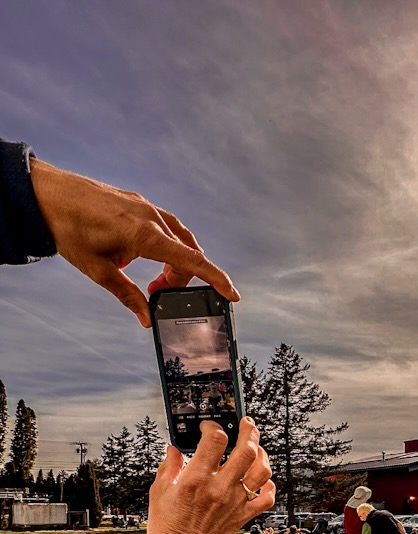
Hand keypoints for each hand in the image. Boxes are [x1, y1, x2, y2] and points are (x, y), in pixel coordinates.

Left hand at [29, 158, 239, 327]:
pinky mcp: (138, 203)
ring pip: (179, 239)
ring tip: (153, 278)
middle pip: (187, 254)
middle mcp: (152, 218)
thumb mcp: (98, 271)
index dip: (216, 279)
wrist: (46, 194)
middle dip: (181, 279)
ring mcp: (146, 207)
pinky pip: (165, 226)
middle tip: (157, 294)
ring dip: (174, 263)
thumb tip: (146, 318)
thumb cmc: (69, 229)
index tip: (233, 294)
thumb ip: (127, 295)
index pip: (192, 260)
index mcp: (145, 235)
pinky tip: (142, 254)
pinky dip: (164, 245)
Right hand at [147, 418, 273, 533]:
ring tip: (257, 449)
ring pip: (262, 471)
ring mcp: (235, 502)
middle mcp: (220, 488)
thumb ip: (169, 466)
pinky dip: (269, 486)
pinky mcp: (243, 516)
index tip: (209, 428)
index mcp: (196, 479)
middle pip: (247, 450)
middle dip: (249, 431)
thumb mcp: (159, 491)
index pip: (215, 440)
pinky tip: (261, 480)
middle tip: (246, 424)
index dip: (213, 427)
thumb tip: (174, 449)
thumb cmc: (168, 525)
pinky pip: (267, 498)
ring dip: (263, 455)